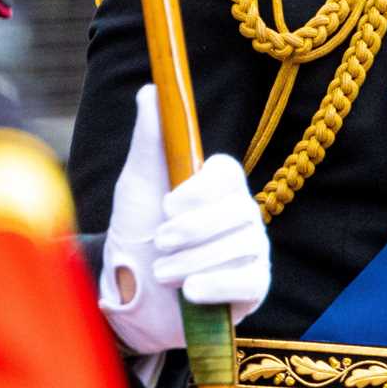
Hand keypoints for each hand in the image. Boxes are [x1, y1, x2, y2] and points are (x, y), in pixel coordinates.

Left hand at [100, 85, 270, 354]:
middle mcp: (241, 214)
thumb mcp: (137, 184)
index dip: (201, 189)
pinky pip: (249, 280)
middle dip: (194, 230)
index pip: (228, 174)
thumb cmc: (138, 233)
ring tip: (161, 273)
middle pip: (238, 211)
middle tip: (159, 242)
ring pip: (240, 246)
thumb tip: (150, 90)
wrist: (132, 297)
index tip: (169, 203)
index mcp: (217, 185)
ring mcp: (251, 250)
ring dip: (193, 261)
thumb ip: (150, 139)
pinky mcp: (254, 286)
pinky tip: (190, 292)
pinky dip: (217, 285)